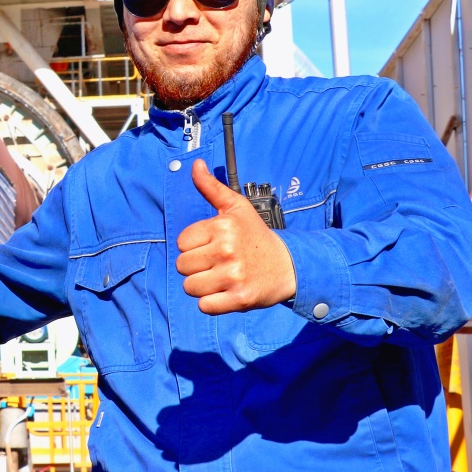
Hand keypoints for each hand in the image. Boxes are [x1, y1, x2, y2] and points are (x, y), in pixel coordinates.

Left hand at [175, 159, 296, 314]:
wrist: (289, 266)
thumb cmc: (256, 236)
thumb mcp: (236, 207)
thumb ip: (211, 187)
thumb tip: (195, 165)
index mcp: (222, 227)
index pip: (182, 243)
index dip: (194, 246)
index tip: (212, 246)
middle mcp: (226, 251)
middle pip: (183, 266)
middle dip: (196, 266)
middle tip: (217, 263)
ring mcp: (233, 276)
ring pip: (190, 287)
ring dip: (202, 286)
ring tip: (220, 278)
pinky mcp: (239, 299)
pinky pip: (205, 306)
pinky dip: (211, 303)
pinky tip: (225, 292)